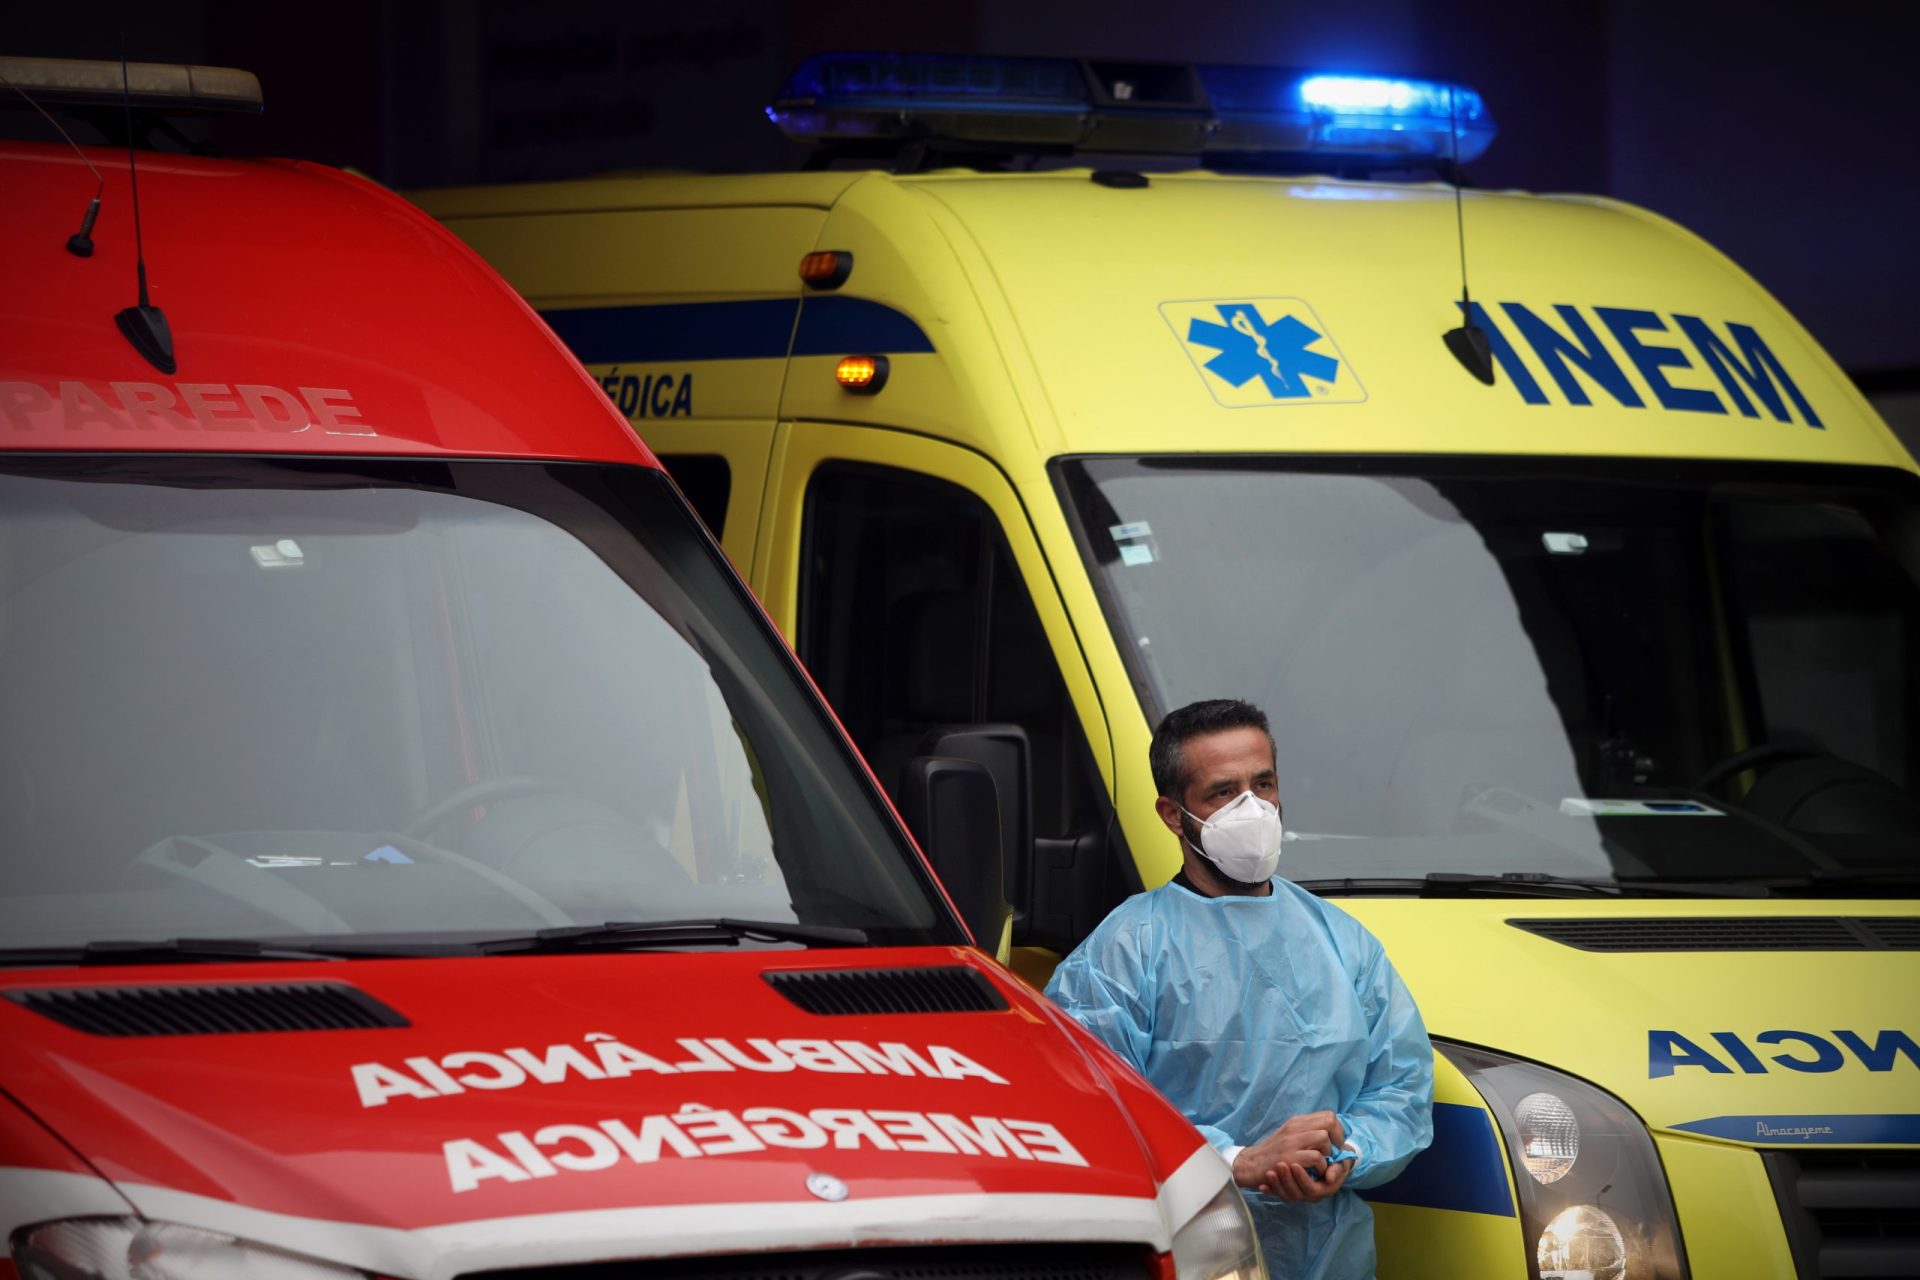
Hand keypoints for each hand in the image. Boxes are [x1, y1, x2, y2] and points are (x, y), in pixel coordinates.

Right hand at [1230, 1112, 1345, 1188]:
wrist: (1250, 1164)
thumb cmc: (1272, 1153)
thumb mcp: (1289, 1137)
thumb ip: (1306, 1134)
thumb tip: (1330, 1136)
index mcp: (1296, 1122)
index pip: (1328, 1115)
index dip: (1337, 1130)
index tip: (1334, 1144)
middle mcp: (1294, 1127)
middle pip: (1330, 1121)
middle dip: (1337, 1140)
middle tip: (1332, 1154)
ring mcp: (1291, 1141)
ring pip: (1324, 1138)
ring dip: (1329, 1154)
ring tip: (1322, 1164)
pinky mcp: (1290, 1157)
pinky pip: (1316, 1157)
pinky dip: (1321, 1166)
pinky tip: (1316, 1172)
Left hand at [1261, 1157, 1350, 1201]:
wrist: (1333, 1163)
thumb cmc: (1338, 1162)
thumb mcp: (1342, 1164)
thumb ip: (1337, 1169)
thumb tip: (1329, 1177)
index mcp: (1323, 1189)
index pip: (1310, 1189)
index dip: (1302, 1178)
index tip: (1294, 1164)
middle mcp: (1310, 1195)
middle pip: (1296, 1194)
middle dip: (1286, 1180)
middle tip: (1279, 1165)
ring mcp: (1300, 1194)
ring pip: (1286, 1195)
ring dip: (1277, 1185)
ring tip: (1269, 1173)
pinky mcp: (1290, 1191)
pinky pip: (1279, 1194)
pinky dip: (1271, 1190)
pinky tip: (1262, 1186)